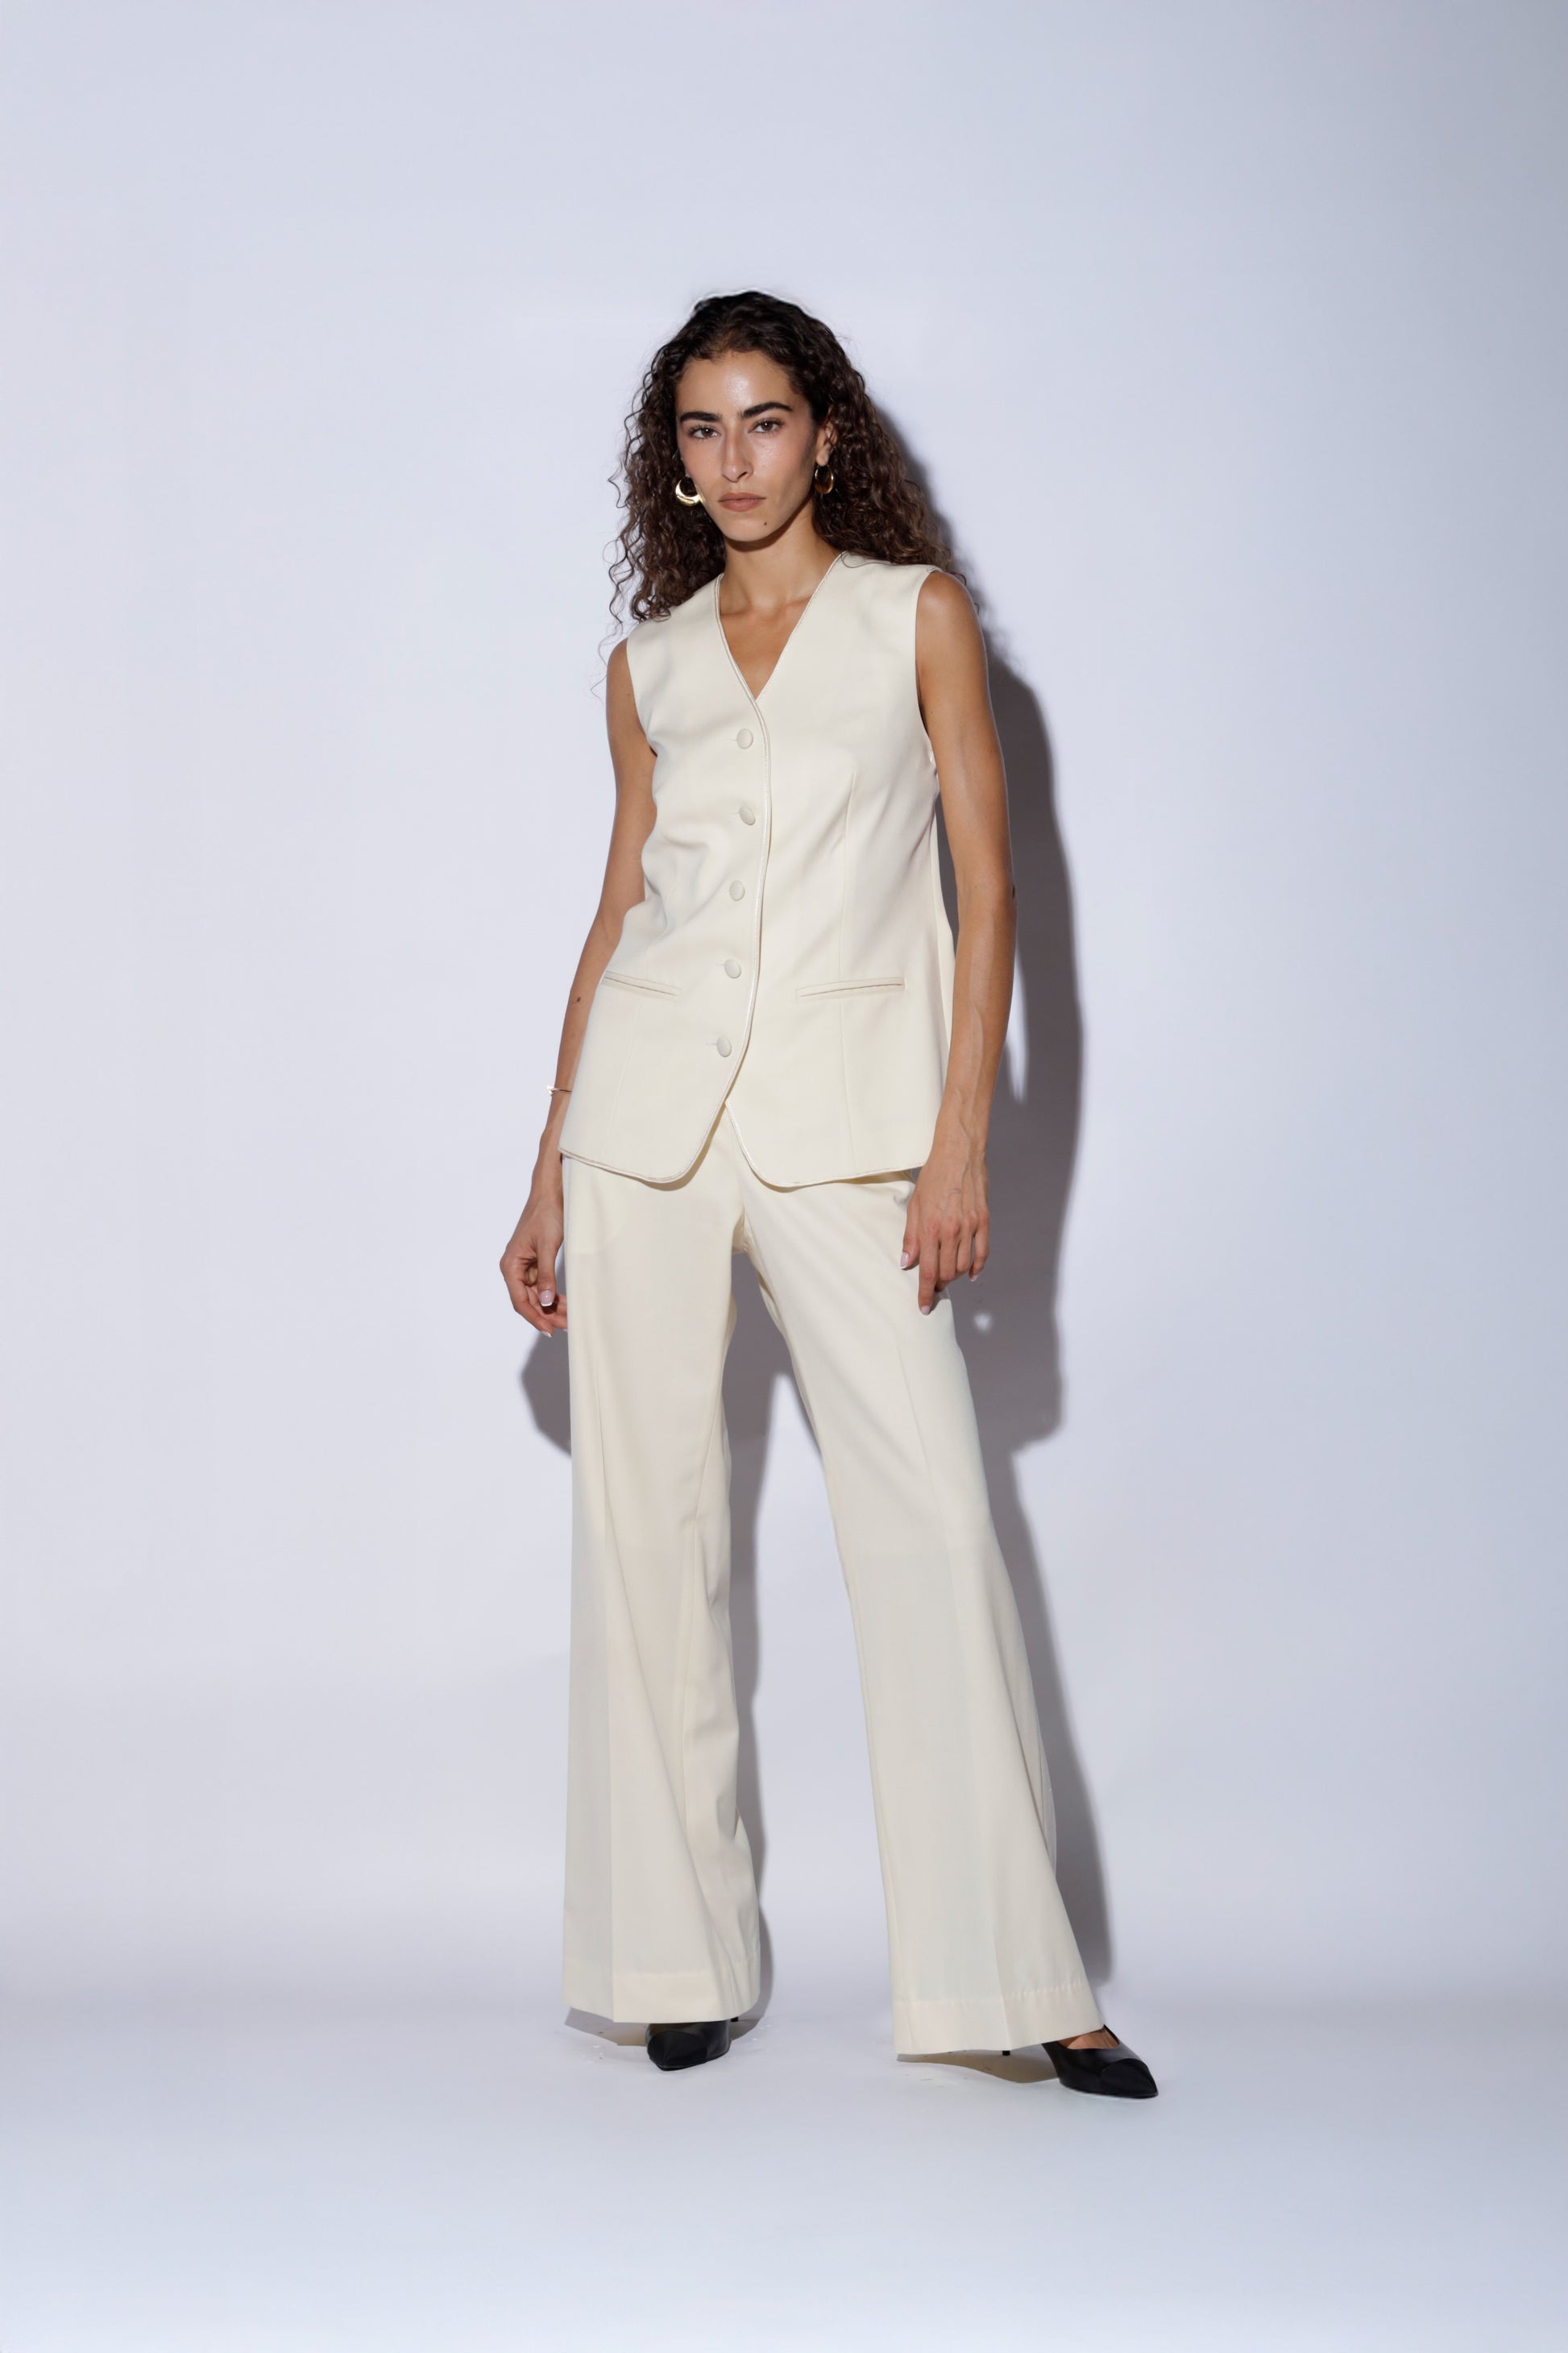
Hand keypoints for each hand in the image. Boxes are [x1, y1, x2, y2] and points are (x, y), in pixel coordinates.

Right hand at [500, 1178, 566, 1335]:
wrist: (551, 1192)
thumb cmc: (546, 1214)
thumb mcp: (548, 1247)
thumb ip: (546, 1275)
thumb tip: (546, 1301)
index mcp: (510, 1265)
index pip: (520, 1301)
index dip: (535, 1317)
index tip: (550, 1330)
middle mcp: (514, 1268)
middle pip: (529, 1301)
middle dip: (546, 1314)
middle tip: (567, 1326)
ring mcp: (525, 1266)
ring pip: (537, 1295)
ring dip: (552, 1307)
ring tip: (570, 1318)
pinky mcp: (536, 1262)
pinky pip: (543, 1285)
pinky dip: (554, 1294)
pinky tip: (566, 1303)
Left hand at [900, 1123, 989, 1312]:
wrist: (958, 1154)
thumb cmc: (933, 1176)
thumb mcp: (914, 1205)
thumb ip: (911, 1236)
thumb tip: (907, 1261)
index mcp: (930, 1228)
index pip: (927, 1271)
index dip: (925, 1293)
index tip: (923, 1306)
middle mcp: (950, 1231)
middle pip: (947, 1272)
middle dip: (939, 1285)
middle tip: (933, 1287)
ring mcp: (969, 1227)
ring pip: (963, 1266)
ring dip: (954, 1277)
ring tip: (947, 1277)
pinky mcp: (983, 1221)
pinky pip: (982, 1252)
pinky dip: (977, 1267)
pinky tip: (970, 1273)